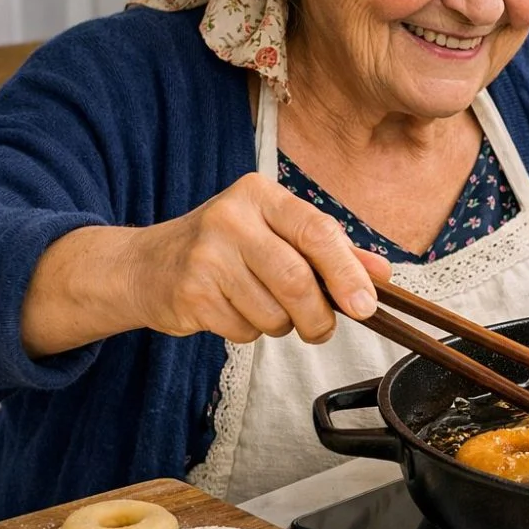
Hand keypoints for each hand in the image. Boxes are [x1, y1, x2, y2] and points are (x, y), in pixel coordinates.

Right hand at [128, 173, 389, 343]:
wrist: (147, 265)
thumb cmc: (226, 247)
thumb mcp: (277, 233)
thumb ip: (331, 250)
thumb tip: (381, 273)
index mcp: (261, 196)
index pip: (317, 232)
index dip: (348, 273)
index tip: (367, 305)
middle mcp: (231, 218)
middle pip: (297, 280)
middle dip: (319, 316)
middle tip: (322, 329)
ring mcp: (205, 256)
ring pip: (273, 313)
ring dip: (282, 325)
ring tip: (265, 308)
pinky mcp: (189, 293)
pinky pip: (245, 330)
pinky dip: (251, 332)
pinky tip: (234, 310)